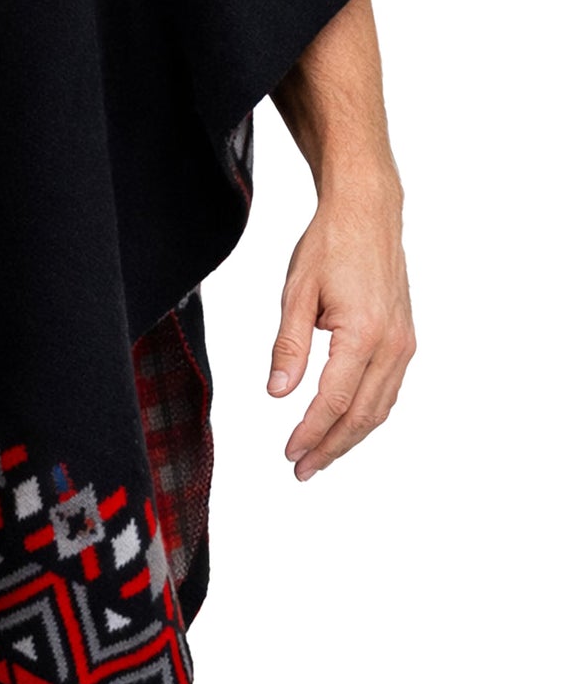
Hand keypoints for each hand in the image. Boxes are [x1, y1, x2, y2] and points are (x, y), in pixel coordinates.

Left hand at [265, 180, 414, 480]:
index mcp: (363, 334)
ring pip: (380, 407)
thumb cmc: (329, 246)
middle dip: (331, 447)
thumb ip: (288, 346)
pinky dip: (367, 414)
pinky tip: (345, 424)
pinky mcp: (405, 338)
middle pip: (362, 414)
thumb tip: (277, 393)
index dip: (311, 432)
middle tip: (302, 470)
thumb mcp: (296, 293)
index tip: (290, 454)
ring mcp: (405, 343)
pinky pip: (388, 389)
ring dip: (350, 437)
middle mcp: (392, 345)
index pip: (334, 400)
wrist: (368, 214)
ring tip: (320, 456)